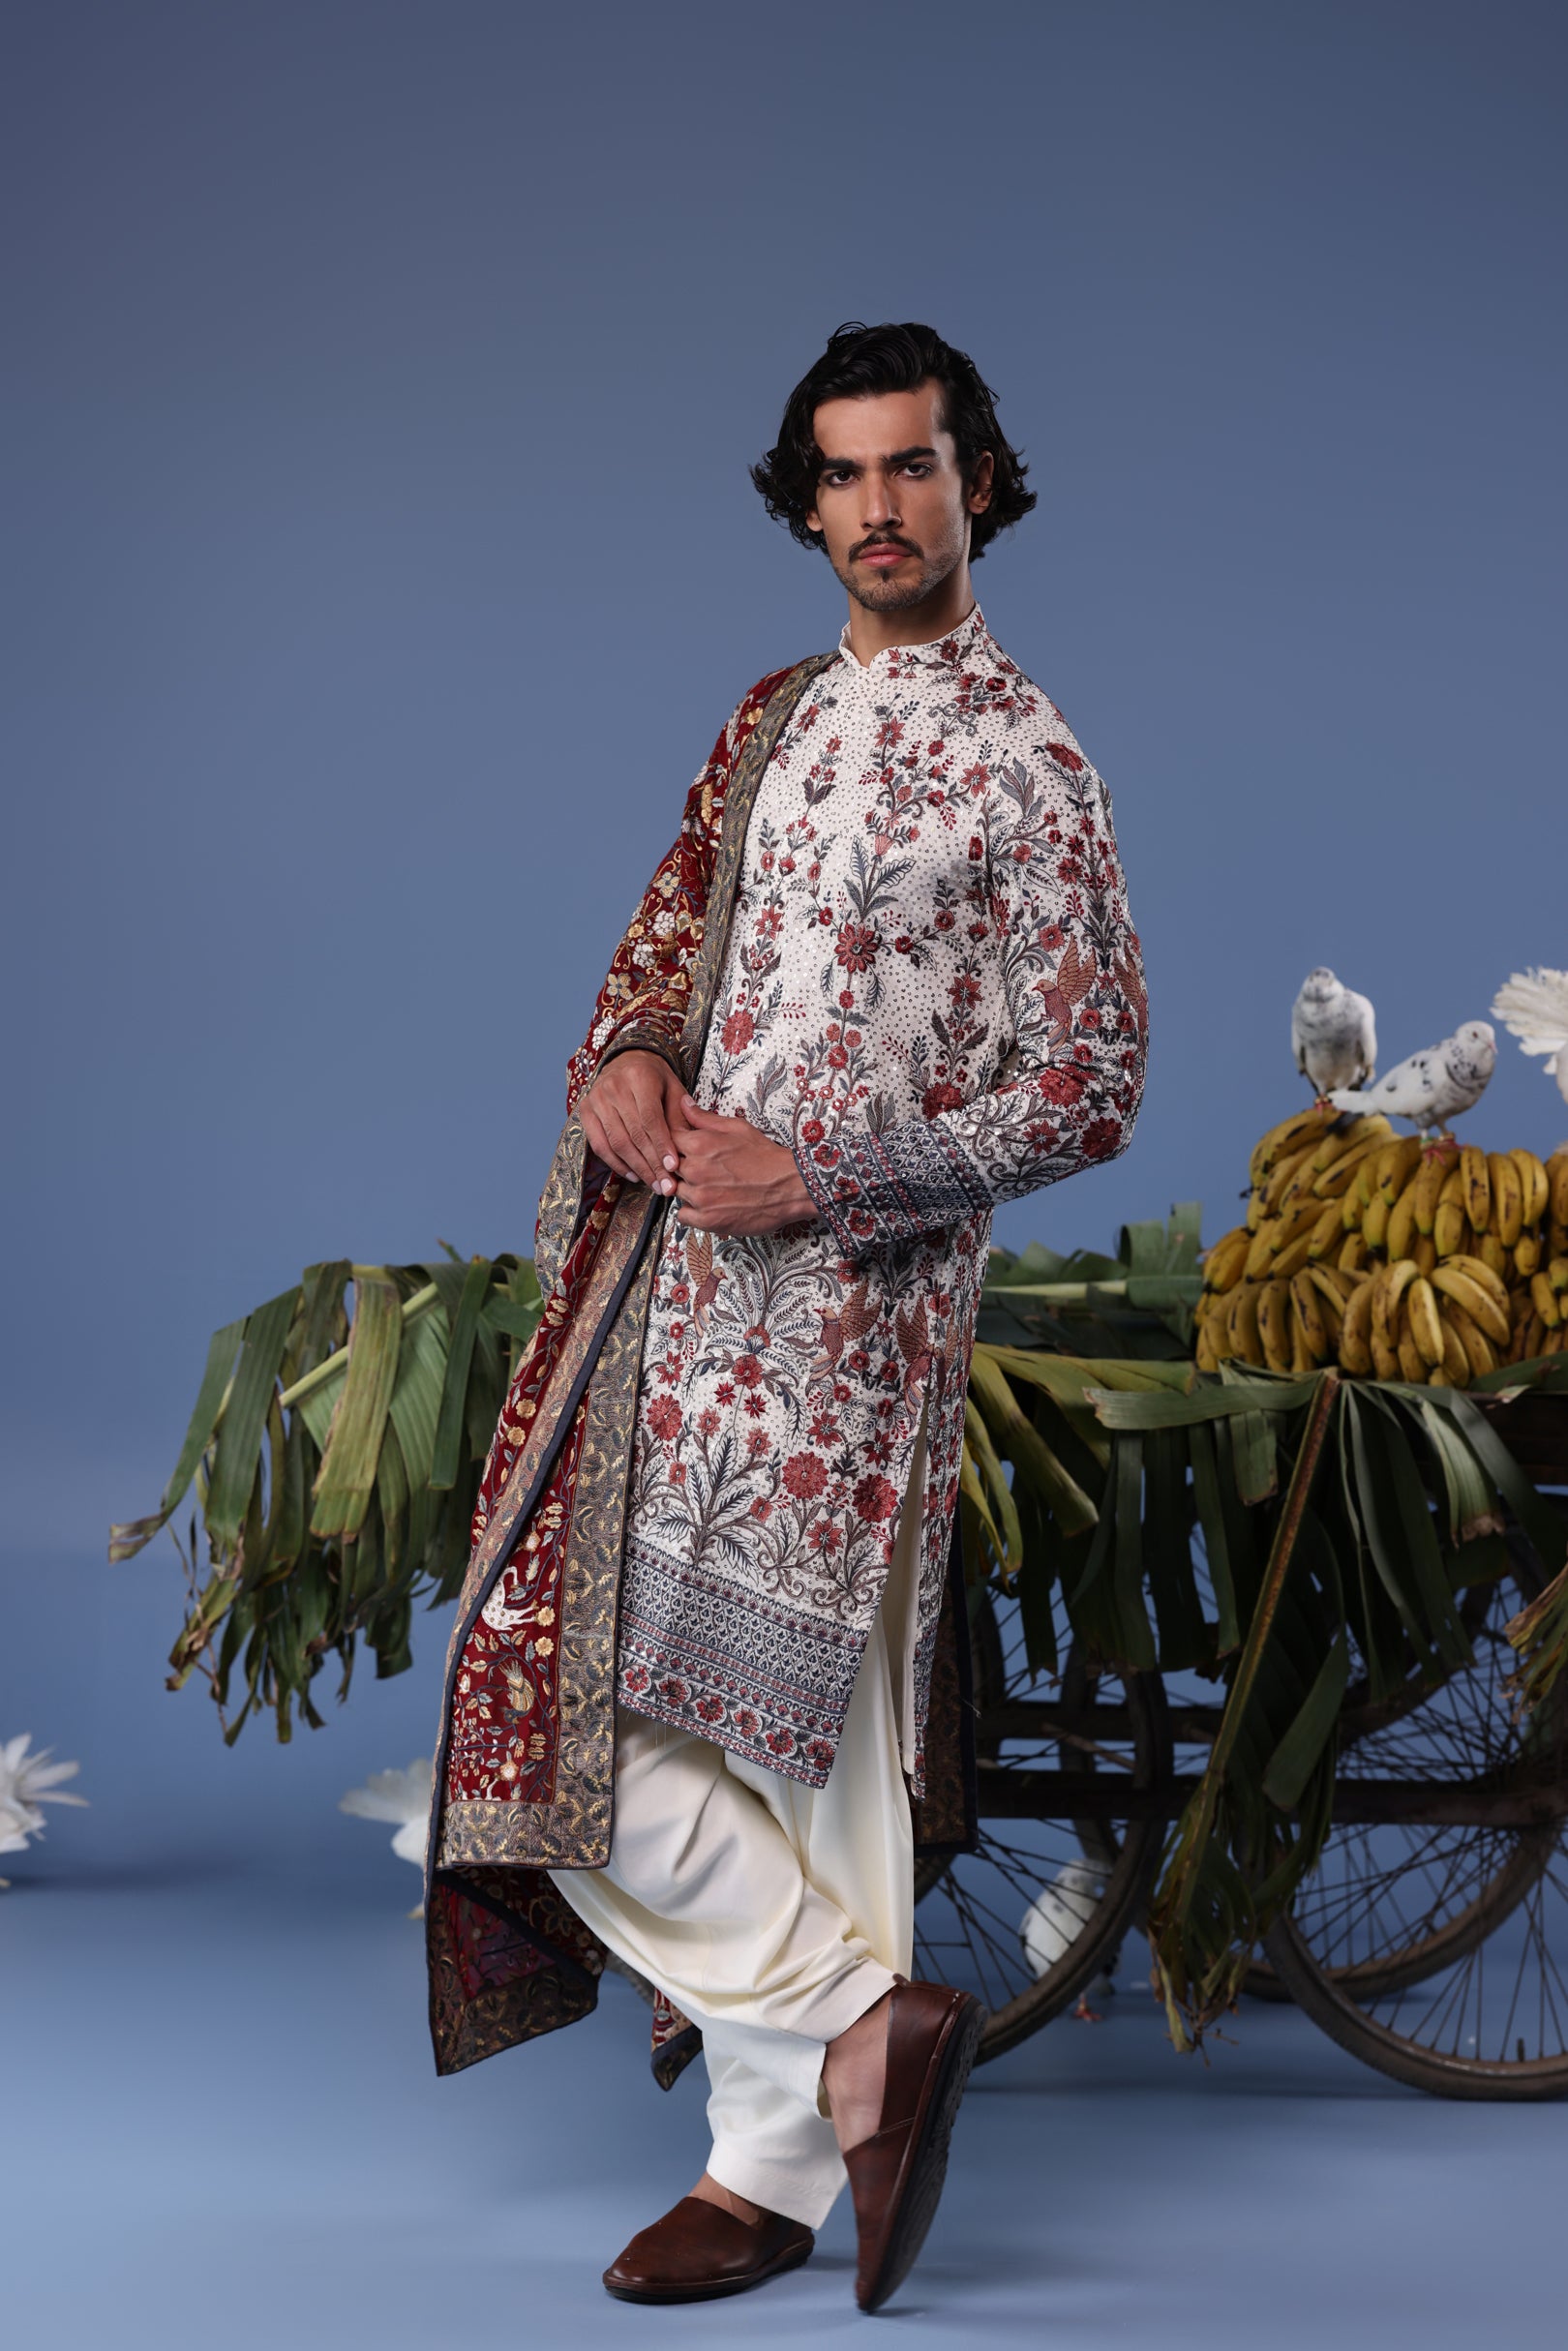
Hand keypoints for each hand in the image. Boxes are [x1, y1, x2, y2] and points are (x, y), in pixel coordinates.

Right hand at [579, 1051, 684, 1192]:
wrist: (626, 1061)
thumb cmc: (655, 1078)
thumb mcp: (673, 1088)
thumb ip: (679, 1115)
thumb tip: (686, 1147)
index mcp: (639, 1077)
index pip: (650, 1118)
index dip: (661, 1145)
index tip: (673, 1167)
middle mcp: (613, 1087)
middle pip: (633, 1134)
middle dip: (652, 1163)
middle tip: (666, 1185)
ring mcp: (596, 1099)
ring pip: (616, 1143)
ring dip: (636, 1168)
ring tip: (654, 1183)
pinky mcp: (585, 1112)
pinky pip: (599, 1145)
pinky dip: (616, 1164)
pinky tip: (633, 1174)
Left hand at [672, 1098, 819, 1236]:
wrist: (790, 1186)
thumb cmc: (766, 1157)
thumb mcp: (736, 1128)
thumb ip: (704, 1118)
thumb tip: (684, 1103)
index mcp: (700, 1144)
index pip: (668, 1141)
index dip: (675, 1145)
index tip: (684, 1149)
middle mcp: (696, 1170)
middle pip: (670, 1168)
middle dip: (681, 1167)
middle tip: (701, 1170)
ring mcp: (700, 1197)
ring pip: (676, 1192)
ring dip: (686, 1189)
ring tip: (708, 1187)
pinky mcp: (707, 1219)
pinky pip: (682, 1216)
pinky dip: (691, 1211)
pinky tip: (707, 1204)